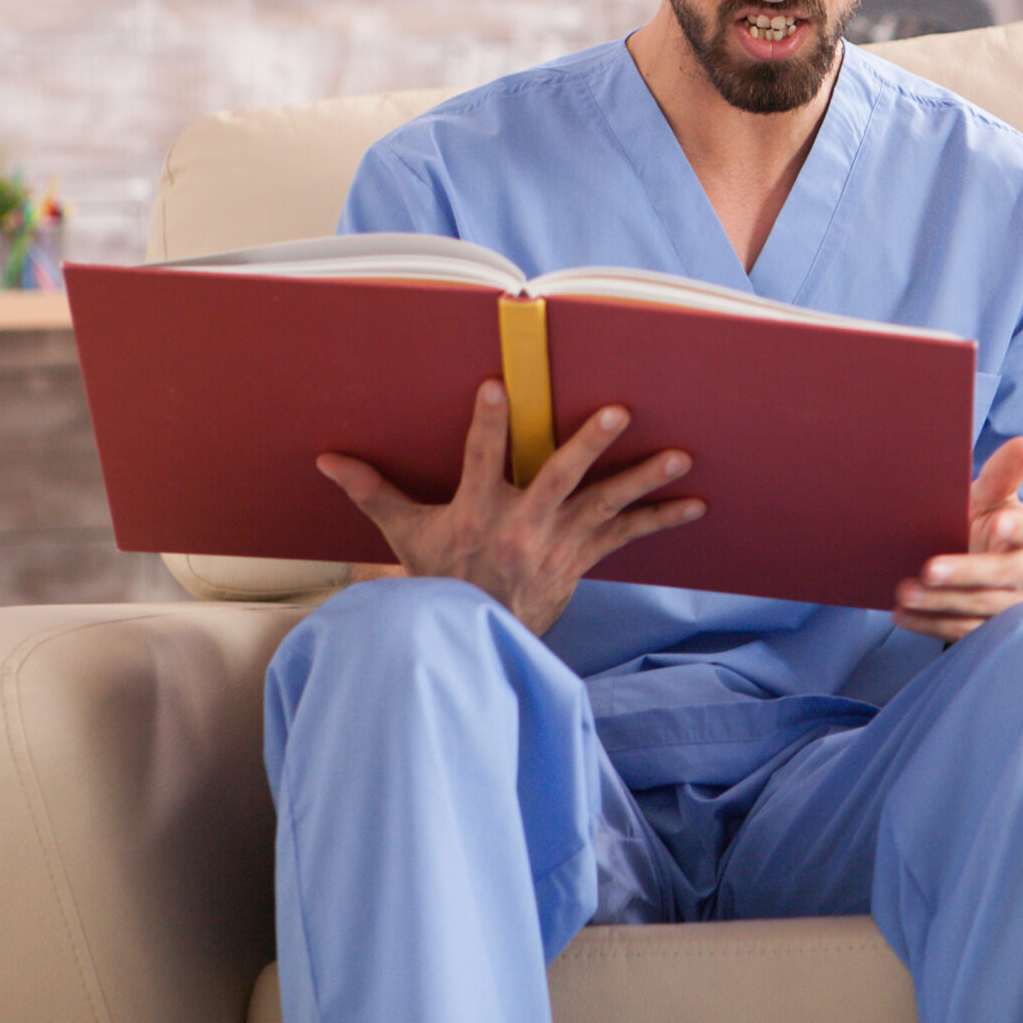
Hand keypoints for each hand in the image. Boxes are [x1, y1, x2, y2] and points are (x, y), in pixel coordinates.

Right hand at [316, 379, 704, 635]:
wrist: (471, 635)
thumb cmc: (438, 576)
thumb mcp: (403, 534)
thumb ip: (372, 490)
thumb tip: (325, 458)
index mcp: (476, 511)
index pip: (480, 459)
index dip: (489, 425)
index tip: (498, 386)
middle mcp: (521, 526)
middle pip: (559, 478)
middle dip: (590, 445)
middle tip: (619, 412)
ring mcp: (556, 545)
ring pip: (605, 506)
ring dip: (644, 481)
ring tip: (681, 456)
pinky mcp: (581, 559)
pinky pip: (626, 537)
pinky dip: (660, 520)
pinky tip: (696, 504)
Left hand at [895, 437, 1022, 640]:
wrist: (969, 558)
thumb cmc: (978, 519)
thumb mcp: (988, 496)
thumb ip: (1003, 474)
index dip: (1017, 528)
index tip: (997, 524)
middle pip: (1001, 575)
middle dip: (964, 573)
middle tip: (928, 569)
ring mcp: (1009, 604)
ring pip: (979, 607)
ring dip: (940, 602)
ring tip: (905, 593)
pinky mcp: (987, 629)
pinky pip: (961, 632)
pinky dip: (930, 624)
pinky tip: (902, 614)